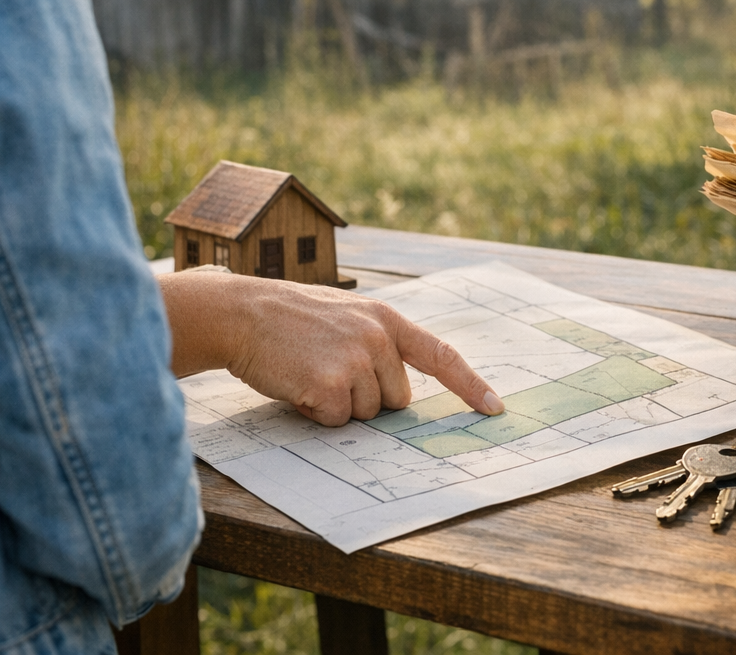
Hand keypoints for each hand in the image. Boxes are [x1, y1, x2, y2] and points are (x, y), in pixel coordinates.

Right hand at [162, 270, 503, 425]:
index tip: (494, 408)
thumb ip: (376, 344)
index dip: (469, 384)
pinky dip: (315, 413)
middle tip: (326, 370)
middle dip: (365, 397)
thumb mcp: (344, 316)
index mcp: (385, 318)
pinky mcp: (330, 385)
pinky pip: (336, 421)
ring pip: (366, 414)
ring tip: (307, 371)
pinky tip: (297, 383)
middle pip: (396, 399)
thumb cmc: (289, 320)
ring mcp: (356, 360)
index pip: (440, 355)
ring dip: (337, 405)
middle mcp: (378, 337)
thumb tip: (397, 394)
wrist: (241, 313)